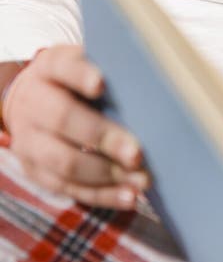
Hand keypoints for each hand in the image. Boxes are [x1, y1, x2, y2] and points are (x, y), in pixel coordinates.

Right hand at [4, 45, 149, 208]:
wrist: (29, 102)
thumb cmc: (75, 81)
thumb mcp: (84, 65)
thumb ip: (111, 70)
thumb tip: (155, 86)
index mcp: (49, 68)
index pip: (62, 67)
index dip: (81, 75)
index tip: (102, 84)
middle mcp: (33, 103)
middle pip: (63, 119)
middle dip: (104, 138)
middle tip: (137, 153)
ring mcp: (27, 140)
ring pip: (64, 161)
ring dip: (107, 174)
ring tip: (143, 179)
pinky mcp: (33, 171)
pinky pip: (67, 188)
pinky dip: (102, 195)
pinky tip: (130, 196)